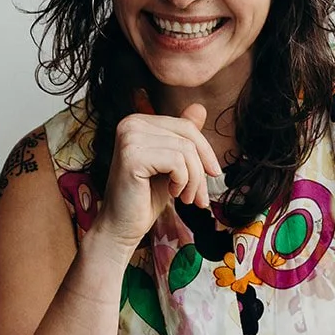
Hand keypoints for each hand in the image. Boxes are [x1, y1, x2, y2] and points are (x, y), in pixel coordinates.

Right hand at [89, 103, 221, 257]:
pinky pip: (177, 162)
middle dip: (201, 168)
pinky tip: (173, 194)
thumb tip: (200, 107)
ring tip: (186, 198)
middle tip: (200, 196)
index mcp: (138, 121)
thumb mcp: (172, 164)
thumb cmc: (146, 197)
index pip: (186, 125)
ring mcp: (129, 137)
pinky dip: (183, 182)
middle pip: (188, 136)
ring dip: (194, 180)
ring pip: (185, 150)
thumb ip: (182, 136)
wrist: (122, 227)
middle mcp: (130, 123)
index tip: (212, 174)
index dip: (205, 151)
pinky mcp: (132, 156)